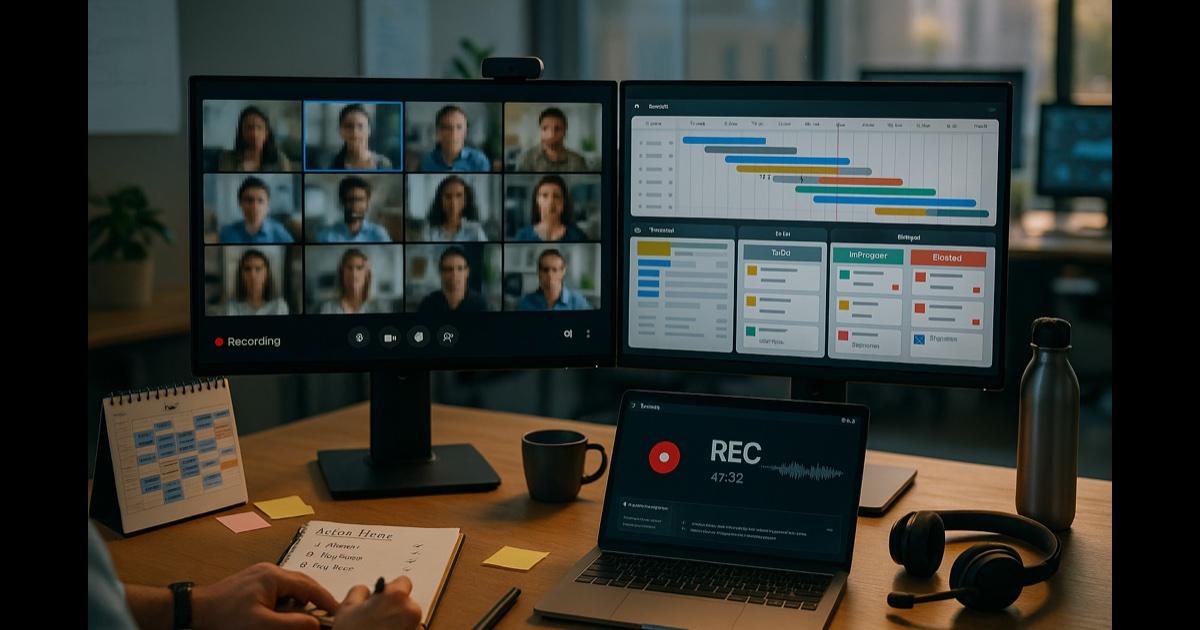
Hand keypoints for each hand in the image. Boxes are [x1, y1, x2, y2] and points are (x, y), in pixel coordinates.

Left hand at [192, 562, 339, 629]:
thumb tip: (316, 624)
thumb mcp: (262, 625)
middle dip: (316, 599)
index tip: (339, 611)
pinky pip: (279, 590)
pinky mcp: (252, 583)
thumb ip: (292, 624)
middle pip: (302, 583)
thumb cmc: (226, 618)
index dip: (326, 600)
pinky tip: (285, 613)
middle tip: (327, 614)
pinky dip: (287, 601)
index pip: (310, 586)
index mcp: (274, 576)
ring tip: (307, 617)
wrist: (195, 612)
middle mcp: (269, 570)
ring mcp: (259, 575)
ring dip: (301, 601)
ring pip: (291, 587)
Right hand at [332, 576, 422, 629]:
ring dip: (399, 624)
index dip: (391, 590)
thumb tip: (365, 591)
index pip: (403, 582)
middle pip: (407, 603)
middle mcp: (411, 611)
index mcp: (396, 597)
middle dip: (394, 610)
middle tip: (376, 620)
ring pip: (409, 621)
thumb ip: (359, 592)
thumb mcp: (346, 609)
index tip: (383, 599)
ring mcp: (416, 628)